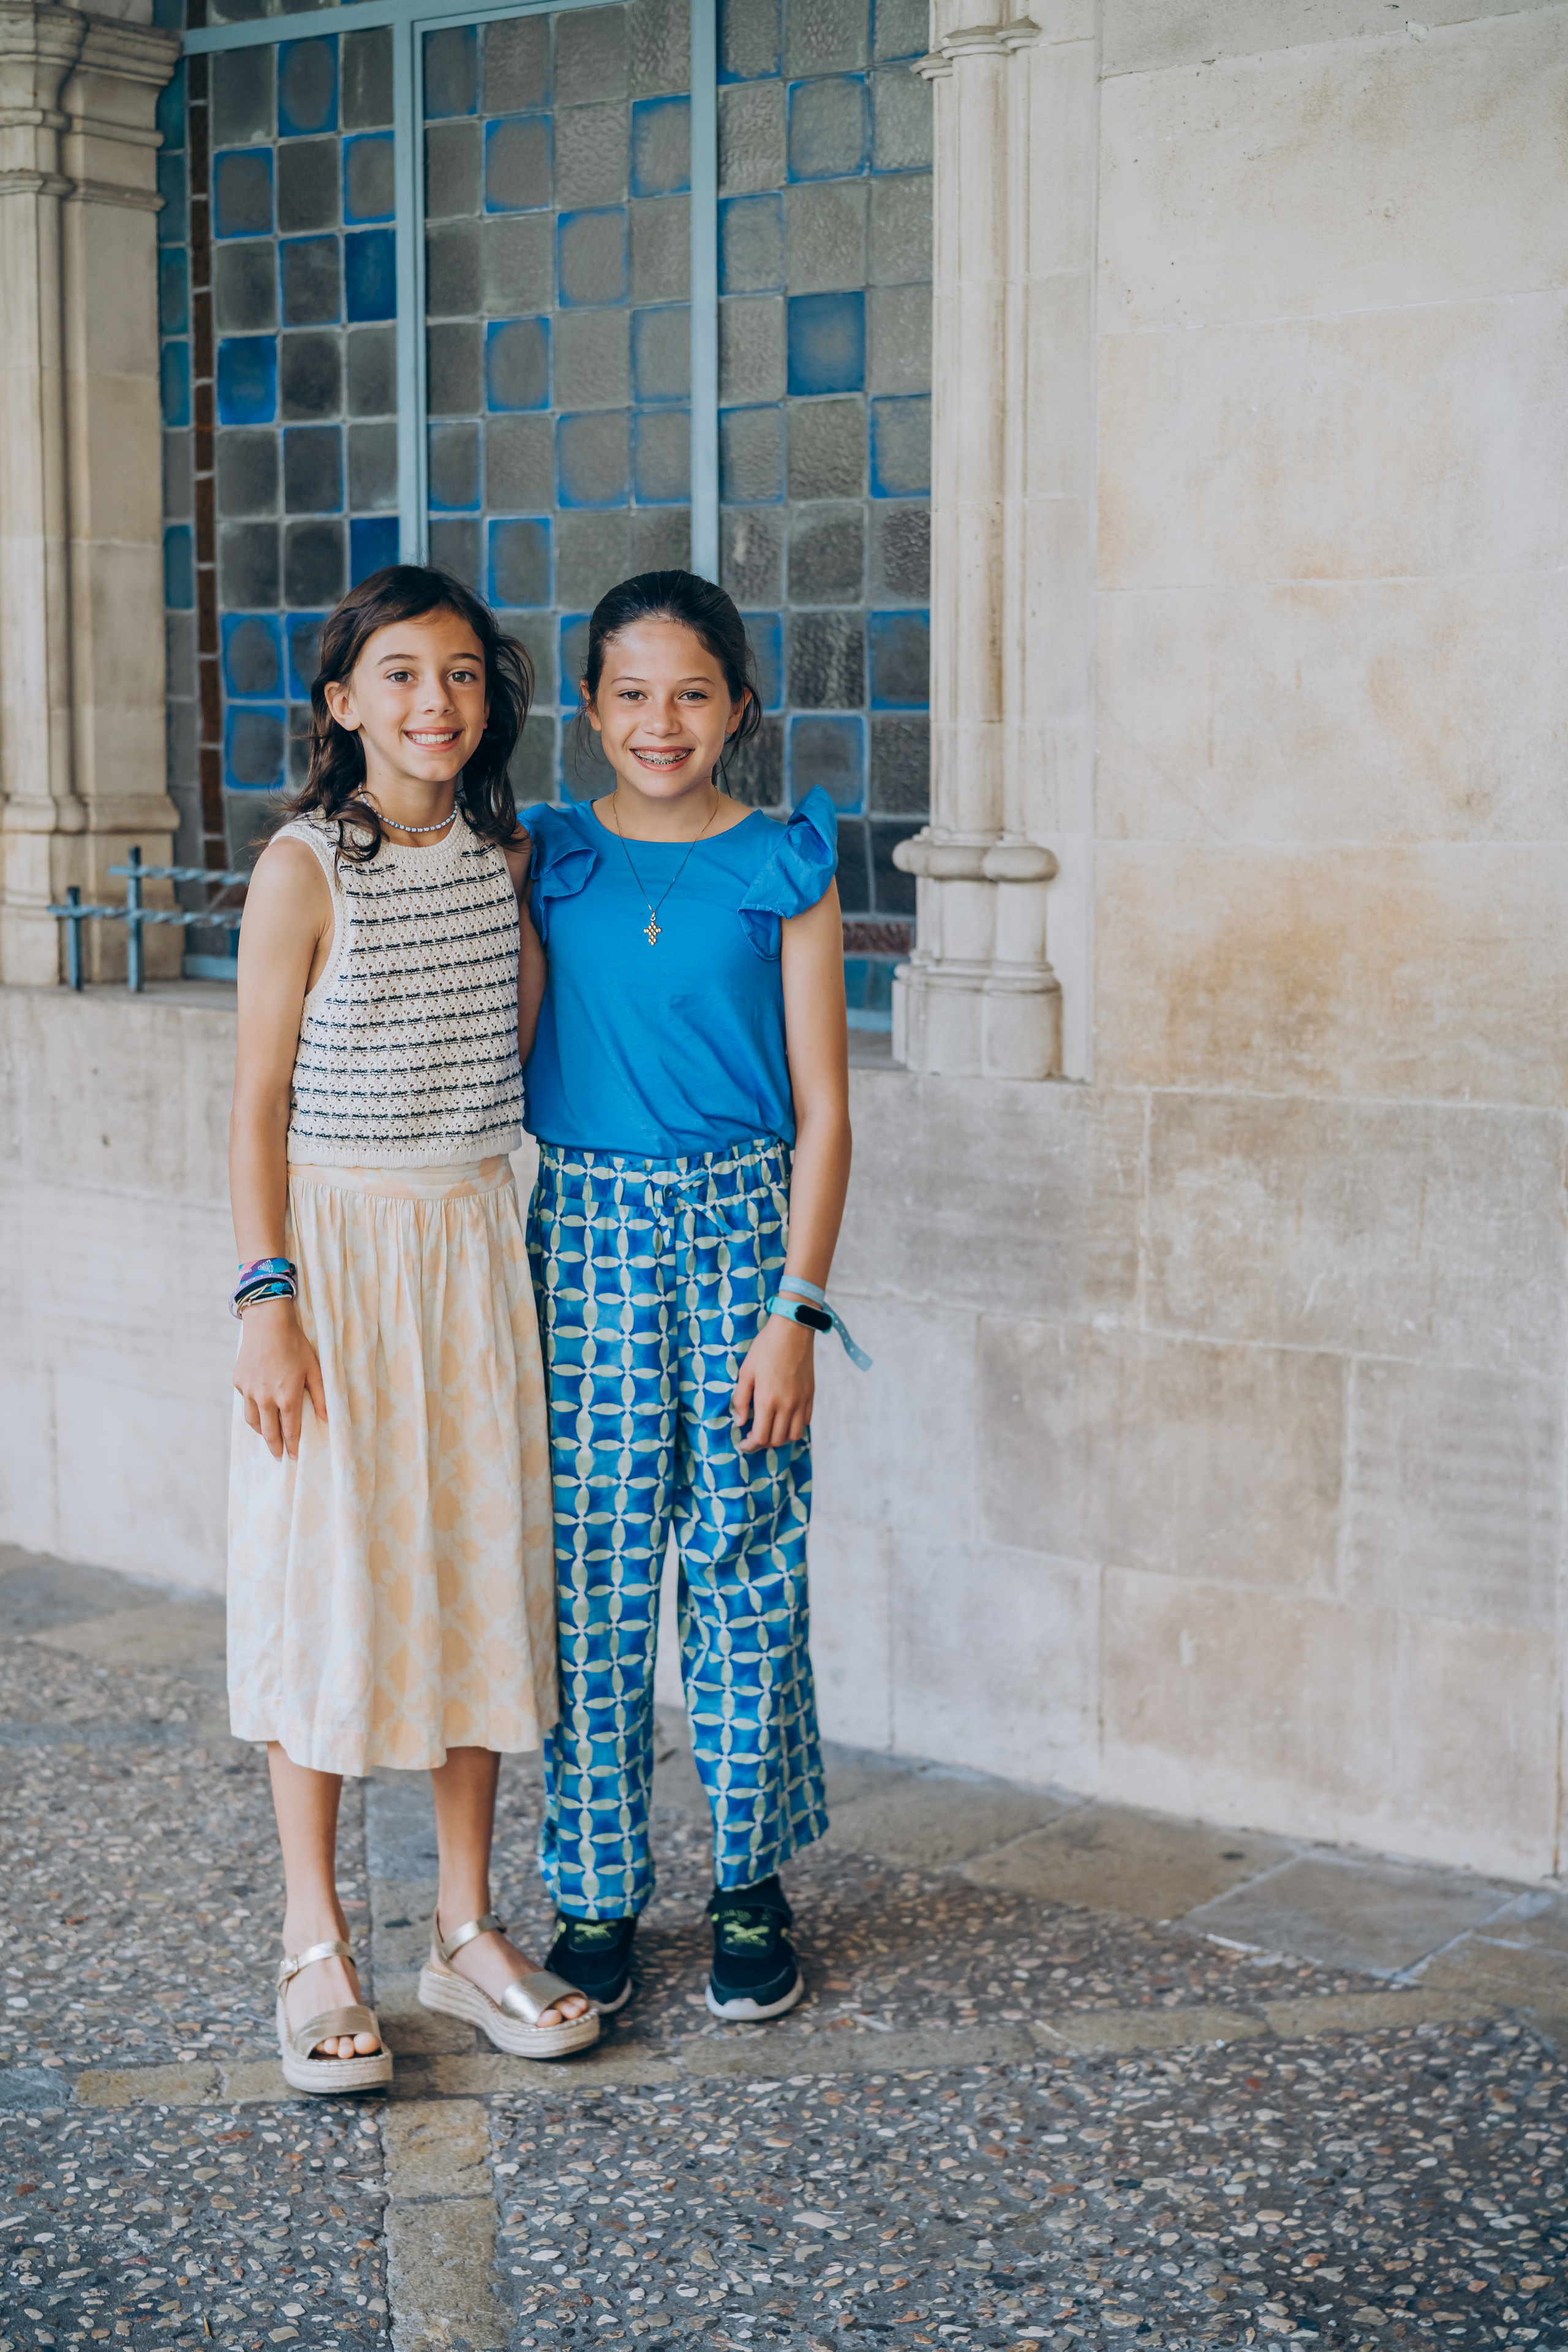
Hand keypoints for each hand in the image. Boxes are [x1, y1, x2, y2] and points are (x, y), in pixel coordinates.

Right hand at [234, 1297, 327, 1460]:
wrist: (267, 1323)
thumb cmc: (295, 1344)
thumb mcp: (314, 1369)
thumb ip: (320, 1396)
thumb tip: (326, 1419)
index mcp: (287, 1397)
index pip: (290, 1431)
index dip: (292, 1446)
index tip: (294, 1457)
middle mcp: (265, 1399)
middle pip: (269, 1433)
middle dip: (275, 1447)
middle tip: (279, 1457)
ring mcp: (249, 1391)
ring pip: (253, 1422)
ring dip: (262, 1432)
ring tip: (268, 1437)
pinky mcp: (238, 1382)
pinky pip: (246, 1403)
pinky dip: (253, 1409)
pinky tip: (259, 1409)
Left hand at [731, 1315, 813, 1454]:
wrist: (792, 1330)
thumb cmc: (765, 1348)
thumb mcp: (746, 1372)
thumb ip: (741, 1400)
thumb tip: (740, 1422)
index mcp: (767, 1401)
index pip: (761, 1437)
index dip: (750, 1445)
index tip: (743, 1443)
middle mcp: (787, 1406)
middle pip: (777, 1440)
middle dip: (763, 1444)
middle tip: (753, 1436)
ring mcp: (801, 1401)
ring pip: (794, 1435)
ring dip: (780, 1438)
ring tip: (770, 1429)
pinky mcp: (810, 1395)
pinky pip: (805, 1421)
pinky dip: (794, 1426)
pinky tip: (784, 1418)